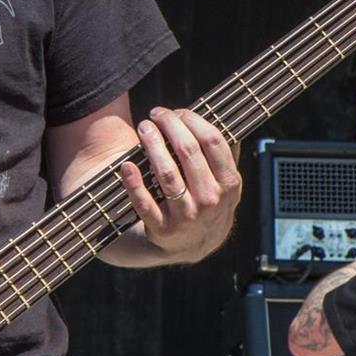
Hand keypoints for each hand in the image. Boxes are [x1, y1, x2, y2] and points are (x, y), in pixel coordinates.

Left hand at [118, 107, 241, 262]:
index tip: (177, 112)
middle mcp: (210, 200)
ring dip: (152, 146)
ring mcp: (186, 216)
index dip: (193, 121)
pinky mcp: (161, 229)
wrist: (193, 244)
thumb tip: (226, 118)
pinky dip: (134, 183)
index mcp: (228, 184)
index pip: (212, 142)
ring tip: (143, 128)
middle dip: (170, 126)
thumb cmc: (208, 202)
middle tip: (155, 114)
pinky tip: (126, 165)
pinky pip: (145, 203)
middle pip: (189, 152)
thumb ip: (226, 154)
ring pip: (167, 174)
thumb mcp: (226, 182)